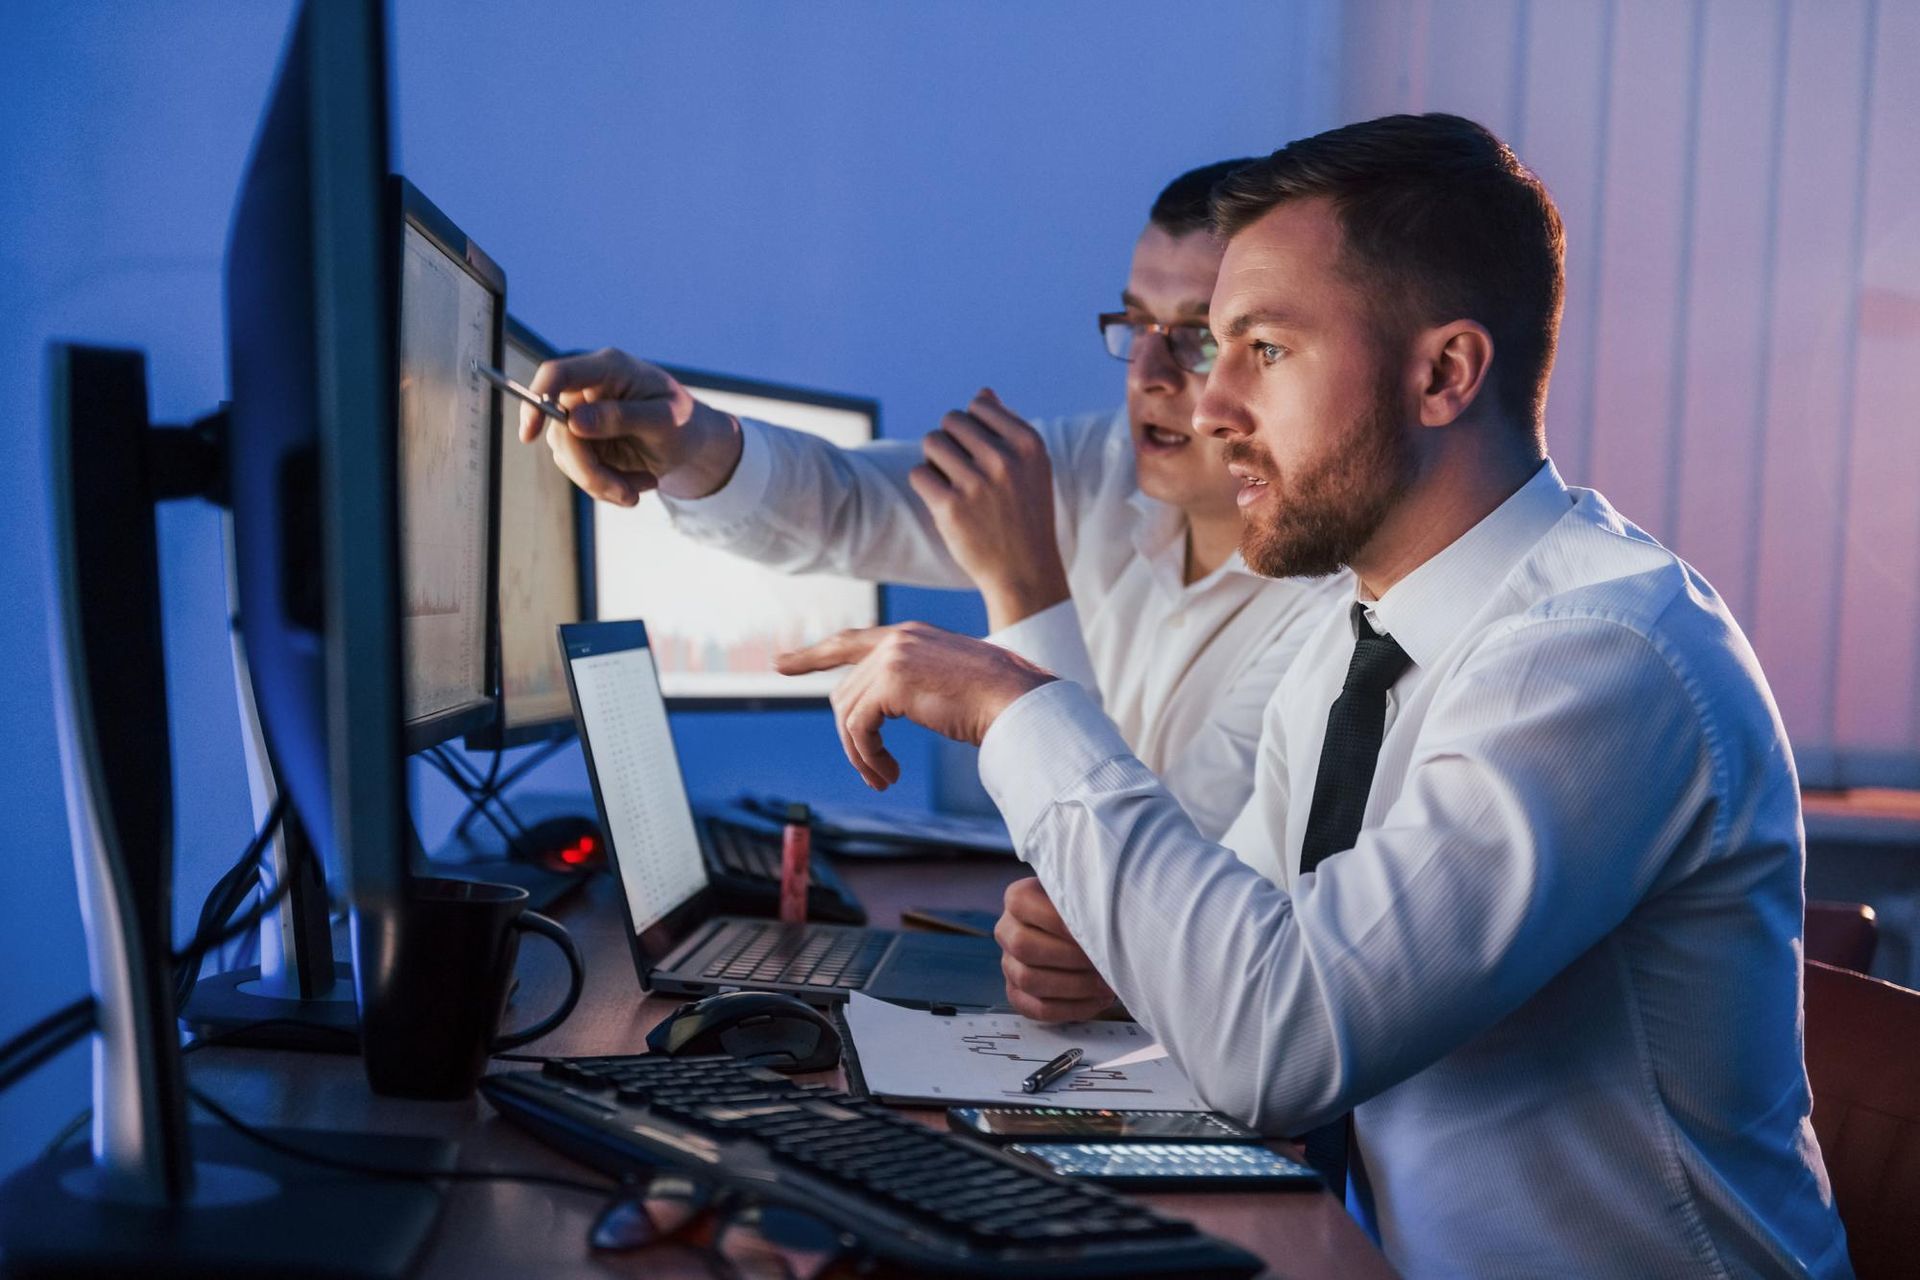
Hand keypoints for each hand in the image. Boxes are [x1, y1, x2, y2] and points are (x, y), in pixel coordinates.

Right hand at [520, 347, 741, 505]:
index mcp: (608, 369)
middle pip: (560, 428)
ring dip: (602, 482)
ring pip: (567, 456)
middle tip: (625, 495)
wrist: (694, 443)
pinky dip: (607, 486)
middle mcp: (589, 390)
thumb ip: (622, 417)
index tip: (530, 433)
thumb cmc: (685, 422)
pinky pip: (580, 471)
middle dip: (588, 469)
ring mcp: (583, 418)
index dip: (537, 399)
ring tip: (641, 488)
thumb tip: (575, 420)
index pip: (557, 374)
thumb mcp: (664, 420)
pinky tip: (637, 484)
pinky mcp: (585, 444)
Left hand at [774, 622, 1054, 789]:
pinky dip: (868, 757)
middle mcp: (897, 639)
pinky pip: (858, 728)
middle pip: (845, 691)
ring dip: (862, 754)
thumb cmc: (1000, 700)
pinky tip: (888, 773)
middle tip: (872, 771)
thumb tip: (899, 705)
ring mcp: (892, 657)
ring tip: (884, 778)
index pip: (850, 641)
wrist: (1020, 702)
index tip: (781, 664)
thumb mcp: (954, 681)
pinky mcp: (890, 682)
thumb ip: (919, 684)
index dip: (813, 654)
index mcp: (912, 635)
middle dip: (850, 736)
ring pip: (847, 714)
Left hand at [909, 389, 1069, 631]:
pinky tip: (943, 501)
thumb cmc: (1025, 515)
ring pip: (931, 443)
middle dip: (950, 441)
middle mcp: (1004, 459)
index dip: (971, 428)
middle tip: (960, 470)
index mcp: (1028, 444)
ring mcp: (977, 483)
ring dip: (935, 461)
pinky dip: (925, 485)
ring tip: (952, 483)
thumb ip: (1008, 428)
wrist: (1025, 572)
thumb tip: (983, 393)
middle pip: (951, 421)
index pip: (979, 406)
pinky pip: (918, 473)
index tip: (979, 454)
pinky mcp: (950, 507)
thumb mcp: (1031, 468)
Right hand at [995, 877, 1114, 1021]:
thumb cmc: (1087, 912)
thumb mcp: (1085, 894)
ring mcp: (1009, 964)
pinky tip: (1097, 1001)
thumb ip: (1086, 899)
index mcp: (1018, 899)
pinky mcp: (1017, 993)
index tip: (1092, 931)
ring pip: (1030, 980)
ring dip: (1075, 986)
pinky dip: (1072, 1008)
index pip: (1024, 904)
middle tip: (1104, 962)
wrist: (1082, 934)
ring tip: (1106, 984)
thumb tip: (1099, 919)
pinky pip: (1038, 1008)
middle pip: (1024, 947)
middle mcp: (1007, 930)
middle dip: (1070, 957)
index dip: (1058, 920)